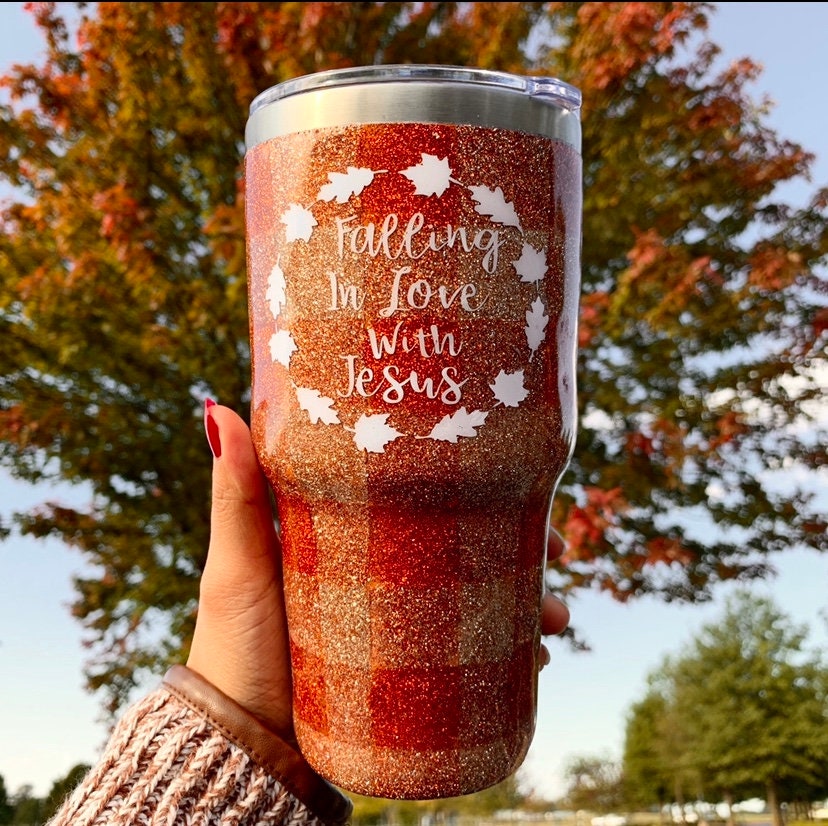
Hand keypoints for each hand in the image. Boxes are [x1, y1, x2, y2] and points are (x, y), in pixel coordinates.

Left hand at [187, 401, 569, 732]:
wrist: (243, 745)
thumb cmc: (232, 646)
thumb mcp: (238, 563)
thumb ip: (236, 495)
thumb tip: (219, 408)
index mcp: (350, 537)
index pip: (421, 497)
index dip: (471, 484)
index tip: (515, 473)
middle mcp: (383, 575)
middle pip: (463, 545)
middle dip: (519, 543)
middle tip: (558, 546)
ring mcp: (401, 625)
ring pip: (479, 600)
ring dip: (528, 602)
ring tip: (558, 619)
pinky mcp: (411, 674)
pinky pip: (472, 658)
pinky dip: (510, 655)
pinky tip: (538, 662)